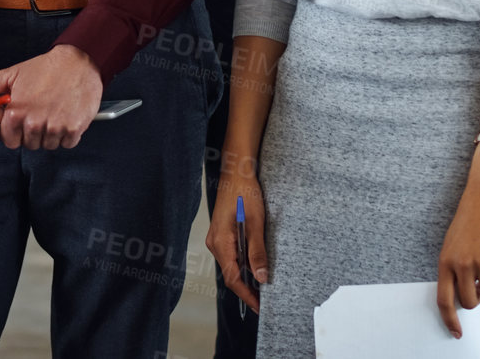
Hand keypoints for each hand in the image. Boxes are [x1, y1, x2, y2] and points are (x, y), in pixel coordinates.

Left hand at [0, 44, 100, 149]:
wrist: (78, 62)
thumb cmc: (45, 68)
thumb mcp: (12, 74)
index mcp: (17, 112)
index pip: (9, 140)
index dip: (13, 132)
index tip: (20, 121)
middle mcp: (35, 122)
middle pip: (28, 144)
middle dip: (30, 134)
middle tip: (37, 115)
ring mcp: (55, 127)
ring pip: (47, 145)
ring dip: (48, 135)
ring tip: (50, 114)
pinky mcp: (73, 129)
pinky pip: (66, 143)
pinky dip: (66, 135)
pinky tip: (63, 117)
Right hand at [206, 160, 267, 313]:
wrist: (236, 173)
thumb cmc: (245, 193)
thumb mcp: (255, 223)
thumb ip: (257, 252)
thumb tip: (261, 277)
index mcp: (221, 243)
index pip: (233, 278)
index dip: (247, 295)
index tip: (260, 307)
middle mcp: (215, 243)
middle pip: (230, 274)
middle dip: (247, 289)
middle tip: (264, 300)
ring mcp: (217, 238)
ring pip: (231, 265)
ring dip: (245, 277)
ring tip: (263, 286)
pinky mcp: (221, 234)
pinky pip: (231, 255)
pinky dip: (242, 264)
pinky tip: (254, 266)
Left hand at [436, 152, 479, 337]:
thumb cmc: (470, 221)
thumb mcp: (453, 244)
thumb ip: (456, 270)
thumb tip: (468, 298)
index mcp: (445, 261)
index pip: (443, 300)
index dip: (450, 320)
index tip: (456, 334)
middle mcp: (461, 264)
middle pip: (472, 302)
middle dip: (479, 298)